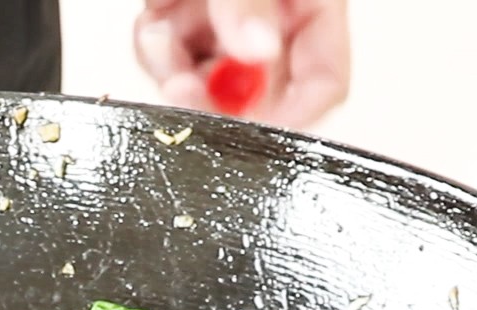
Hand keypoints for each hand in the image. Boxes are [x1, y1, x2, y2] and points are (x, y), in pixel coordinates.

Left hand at [135, 0, 350, 129]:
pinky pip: (170, 62)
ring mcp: (226, 25)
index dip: (287, 118)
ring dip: (172, 67)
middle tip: (181, 86)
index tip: (244, 130)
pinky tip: (154, 19)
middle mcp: (272, 21)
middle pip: (254, 95)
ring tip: (160, 28)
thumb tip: (257, 51)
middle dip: (209, 94)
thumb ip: (249, 2)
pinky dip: (154, 49)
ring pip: (203, 84)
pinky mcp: (185, 22)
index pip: (323, 83)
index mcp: (311, 4)